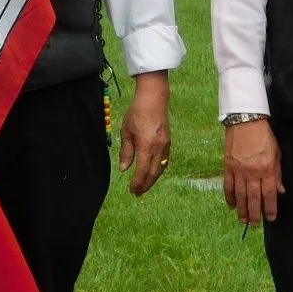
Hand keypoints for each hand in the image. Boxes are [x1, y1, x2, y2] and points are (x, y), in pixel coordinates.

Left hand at [118, 71, 171, 195]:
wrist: (153, 98)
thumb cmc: (137, 112)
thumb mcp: (126, 131)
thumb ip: (126, 151)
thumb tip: (124, 169)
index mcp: (147, 146)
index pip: (142, 171)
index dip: (137, 182)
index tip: (132, 190)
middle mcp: (159, 148)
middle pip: (153, 173)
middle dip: (146, 185)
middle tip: (137, 193)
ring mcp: (165, 144)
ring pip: (161, 168)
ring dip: (153, 179)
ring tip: (144, 185)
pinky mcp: (168, 141)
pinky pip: (165, 160)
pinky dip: (158, 169)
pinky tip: (153, 171)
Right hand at [223, 118, 283, 224]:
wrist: (246, 121)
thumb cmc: (264, 136)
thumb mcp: (277, 153)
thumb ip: (277, 173)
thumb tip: (280, 191)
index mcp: (267, 169)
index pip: (269, 194)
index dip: (270, 208)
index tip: (270, 218)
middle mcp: (252, 172)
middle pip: (253, 199)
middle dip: (254, 214)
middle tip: (255, 225)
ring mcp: (238, 170)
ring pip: (240, 195)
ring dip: (241, 210)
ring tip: (243, 221)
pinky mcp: (227, 166)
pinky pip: (228, 186)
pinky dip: (229, 197)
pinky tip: (231, 206)